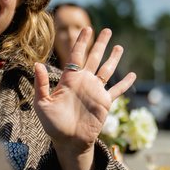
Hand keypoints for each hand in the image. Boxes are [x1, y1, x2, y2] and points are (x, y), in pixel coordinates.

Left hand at [33, 27, 135, 169]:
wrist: (68, 141)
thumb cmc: (52, 124)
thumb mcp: (42, 103)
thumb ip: (41, 84)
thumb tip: (37, 64)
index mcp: (70, 79)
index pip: (77, 55)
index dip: (82, 41)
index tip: (87, 28)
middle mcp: (84, 82)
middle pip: (94, 57)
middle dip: (100, 43)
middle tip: (107, 30)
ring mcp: (95, 91)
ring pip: (106, 70)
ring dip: (113, 58)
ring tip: (119, 46)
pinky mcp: (105, 102)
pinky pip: (117, 90)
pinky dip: (125, 83)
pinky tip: (133, 75)